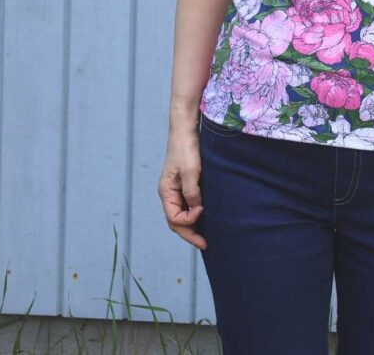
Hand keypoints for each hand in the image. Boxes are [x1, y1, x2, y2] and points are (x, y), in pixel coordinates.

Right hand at [158, 128, 206, 249]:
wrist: (186, 129)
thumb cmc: (186, 148)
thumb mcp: (191, 170)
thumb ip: (192, 192)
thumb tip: (197, 210)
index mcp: (166, 192)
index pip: (174, 218)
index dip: (188, 222)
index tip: (202, 212)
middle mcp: (170, 193)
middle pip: (177, 221)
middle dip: (190, 233)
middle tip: (206, 244)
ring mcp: (177, 189)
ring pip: (183, 214)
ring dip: (193, 225)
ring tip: (207, 236)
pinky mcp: (185, 184)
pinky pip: (188, 204)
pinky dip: (196, 213)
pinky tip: (207, 217)